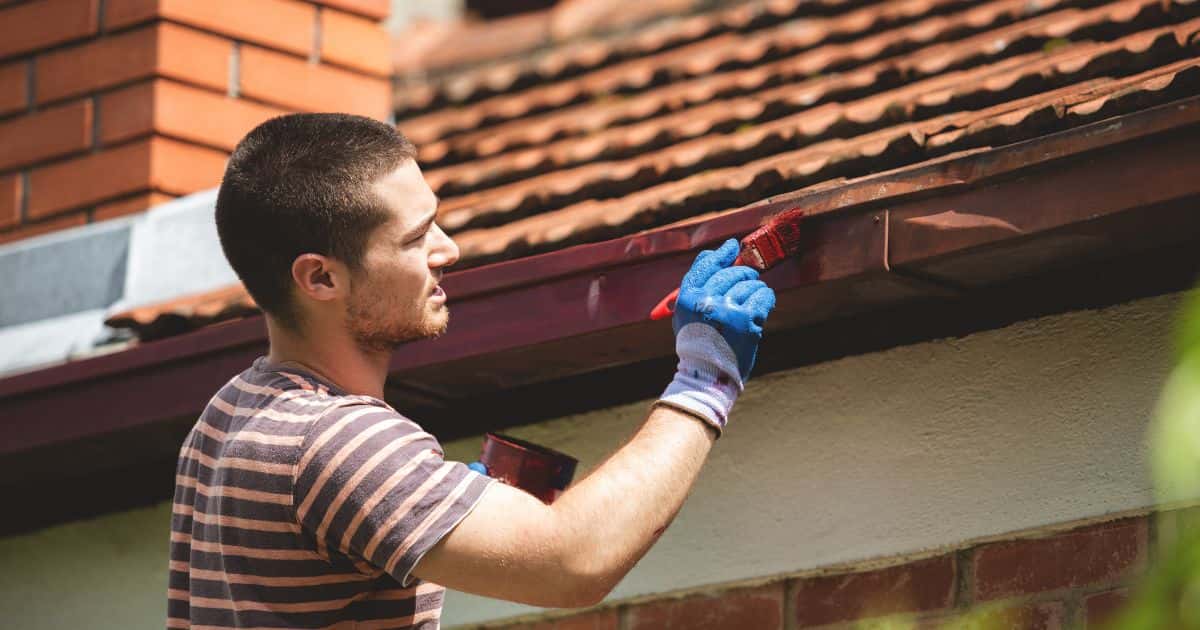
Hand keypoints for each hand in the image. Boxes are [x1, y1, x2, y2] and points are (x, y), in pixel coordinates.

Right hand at [673, 238, 775, 379]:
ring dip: (756, 291)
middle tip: (749, 282)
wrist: (708, 375)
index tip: (733, 246)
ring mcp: (726, 310)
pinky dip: (766, 299)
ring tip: (752, 304)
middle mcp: (705, 301)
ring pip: (751, 284)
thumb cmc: (699, 342)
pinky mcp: (746, 320)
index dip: (721, 254)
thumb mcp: (687, 313)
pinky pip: (763, 296)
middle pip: (732, 273)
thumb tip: (725, 249)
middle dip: (744, 275)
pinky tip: (763, 306)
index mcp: (687, 299)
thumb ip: (699, 283)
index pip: (705, 266)